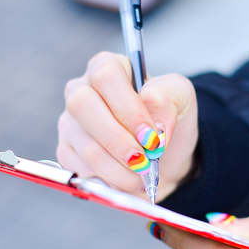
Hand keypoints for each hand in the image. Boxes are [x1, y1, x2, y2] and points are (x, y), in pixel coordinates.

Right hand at [57, 52, 198, 199]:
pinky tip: (127, 179)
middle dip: (118, 140)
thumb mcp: (182, 98)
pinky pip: (82, 170)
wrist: (165, 157)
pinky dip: (110, 181)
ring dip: (120, 169)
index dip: (128, 108)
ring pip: (87, 146)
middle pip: (82, 106)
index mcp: (108, 67)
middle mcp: (82, 90)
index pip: (105, 76)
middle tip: (144, 160)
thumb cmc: (169, 120)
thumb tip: (150, 111)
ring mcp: (71, 123)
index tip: (151, 135)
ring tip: (143, 175)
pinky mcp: (67, 152)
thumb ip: (168, 96)